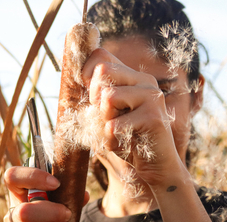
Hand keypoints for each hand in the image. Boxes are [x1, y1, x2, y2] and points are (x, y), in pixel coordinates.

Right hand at [4, 166, 88, 221]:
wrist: (50, 217)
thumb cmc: (53, 202)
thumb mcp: (55, 193)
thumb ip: (66, 190)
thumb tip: (83, 195)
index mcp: (19, 190)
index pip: (13, 176)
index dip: (33, 177)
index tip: (56, 183)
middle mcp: (14, 209)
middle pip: (22, 213)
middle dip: (49, 212)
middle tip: (67, 212)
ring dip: (52, 221)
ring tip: (67, 218)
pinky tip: (65, 221)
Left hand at [81, 47, 187, 186]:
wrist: (152, 170)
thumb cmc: (124, 139)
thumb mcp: (104, 113)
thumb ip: (94, 93)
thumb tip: (72, 73)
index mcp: (132, 76)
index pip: (100, 55)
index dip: (86, 75)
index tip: (93, 99)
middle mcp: (145, 80)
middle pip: (103, 71)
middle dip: (95, 98)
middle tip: (108, 118)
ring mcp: (152, 96)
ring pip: (108, 98)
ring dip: (105, 123)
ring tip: (120, 132)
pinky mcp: (154, 117)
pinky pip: (114, 126)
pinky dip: (112, 142)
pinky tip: (127, 145)